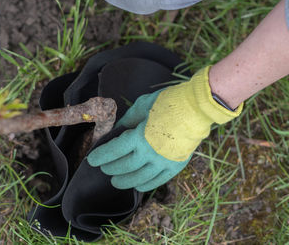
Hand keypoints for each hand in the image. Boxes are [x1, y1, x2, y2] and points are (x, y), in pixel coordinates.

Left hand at [87, 66, 242, 191]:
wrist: (196, 108)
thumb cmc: (167, 103)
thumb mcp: (141, 106)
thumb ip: (127, 121)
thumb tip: (116, 132)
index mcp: (138, 137)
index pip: (113, 151)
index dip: (100, 157)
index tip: (92, 160)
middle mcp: (149, 153)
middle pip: (124, 167)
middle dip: (111, 168)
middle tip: (104, 168)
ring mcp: (163, 162)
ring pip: (139, 178)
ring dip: (125, 181)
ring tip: (116, 182)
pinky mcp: (175, 166)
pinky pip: (158, 181)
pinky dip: (146, 185)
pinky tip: (138, 185)